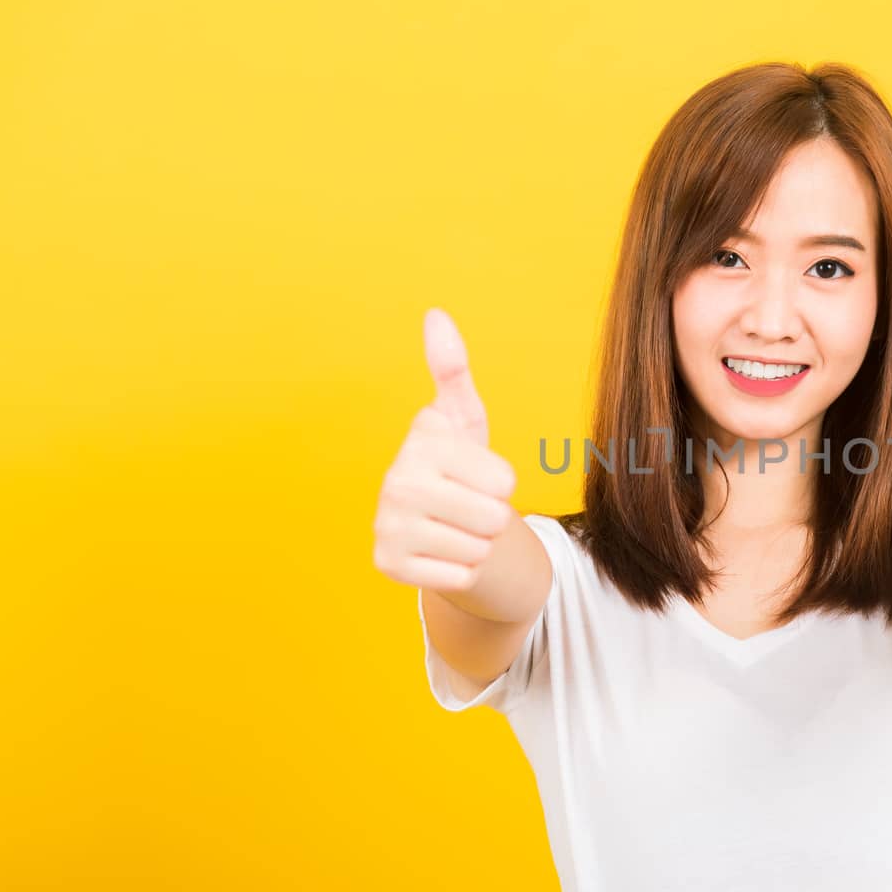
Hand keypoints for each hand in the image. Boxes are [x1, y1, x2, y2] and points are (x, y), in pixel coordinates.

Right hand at [372, 307, 518, 595]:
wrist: (437, 524)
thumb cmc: (458, 465)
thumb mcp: (465, 418)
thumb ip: (453, 369)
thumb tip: (435, 315)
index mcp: (422, 441)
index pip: (504, 480)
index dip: (503, 483)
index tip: (475, 475)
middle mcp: (396, 480)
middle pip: (493, 518)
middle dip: (492, 518)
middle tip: (468, 507)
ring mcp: (387, 524)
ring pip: (477, 549)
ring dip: (476, 544)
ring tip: (455, 527)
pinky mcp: (387, 563)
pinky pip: (459, 576)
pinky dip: (460, 571)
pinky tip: (441, 552)